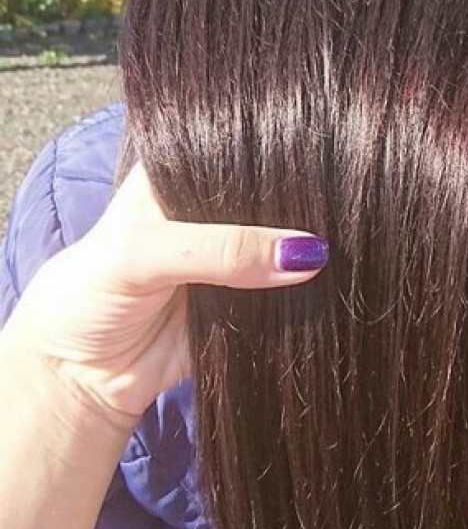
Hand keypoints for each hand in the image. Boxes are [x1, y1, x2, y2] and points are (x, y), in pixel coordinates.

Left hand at [2, 165, 327, 431]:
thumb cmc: (86, 296)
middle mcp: (209, 209)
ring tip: (331, 251)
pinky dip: (303, 291)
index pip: (238, 150)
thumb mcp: (141, 255)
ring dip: (304, 253)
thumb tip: (302, 253)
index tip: (314, 168)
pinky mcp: (249, 300)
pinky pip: (289, 292)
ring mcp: (232, 255)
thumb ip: (218, 249)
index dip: (274, 157)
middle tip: (323, 221)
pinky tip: (323, 281)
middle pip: (270, 197)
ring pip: (283, 245)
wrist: (76, 378)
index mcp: (178, 172)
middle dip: (296, 209)